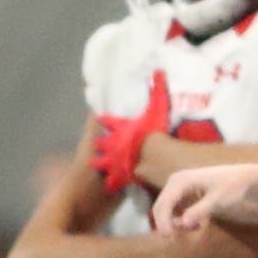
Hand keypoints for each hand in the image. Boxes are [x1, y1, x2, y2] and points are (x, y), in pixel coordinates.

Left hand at [92, 69, 170, 192]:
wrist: (144, 160)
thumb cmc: (149, 133)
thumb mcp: (155, 110)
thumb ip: (157, 92)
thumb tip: (159, 70)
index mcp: (117, 128)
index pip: (108, 121)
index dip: (105, 120)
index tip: (99, 117)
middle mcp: (109, 144)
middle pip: (100, 143)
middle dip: (100, 144)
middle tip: (99, 144)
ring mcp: (110, 162)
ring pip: (101, 163)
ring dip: (101, 164)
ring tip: (98, 166)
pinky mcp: (115, 178)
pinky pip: (113, 182)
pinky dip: (113, 184)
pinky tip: (113, 187)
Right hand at [153, 163, 257, 233]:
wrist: (243, 178)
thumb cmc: (233, 188)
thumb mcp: (218, 200)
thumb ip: (199, 211)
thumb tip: (182, 223)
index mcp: (180, 180)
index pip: (164, 204)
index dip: (163, 223)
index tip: (170, 239)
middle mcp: (175, 180)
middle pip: (159, 207)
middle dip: (165, 225)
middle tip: (176, 242)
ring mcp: (178, 186)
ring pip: (165, 209)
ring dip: (173, 223)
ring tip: (194, 231)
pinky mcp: (183, 192)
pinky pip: (173, 209)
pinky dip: (179, 219)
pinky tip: (195, 226)